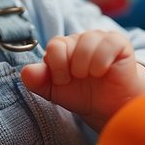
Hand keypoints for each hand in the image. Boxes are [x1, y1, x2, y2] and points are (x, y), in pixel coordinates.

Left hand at [21, 31, 144, 128]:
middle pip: (63, 43)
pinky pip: (106, 44)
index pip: (53, 46)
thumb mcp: (55, 92)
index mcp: (62, 47)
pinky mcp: (118, 41)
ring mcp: (99, 37)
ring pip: (86, 42)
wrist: (110, 107)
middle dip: (70, 69)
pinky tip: (105, 71)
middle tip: (80, 79)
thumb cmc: (83, 96)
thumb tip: (25, 72)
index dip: (57, 67)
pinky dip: (102, 63)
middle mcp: (79, 39)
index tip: (65, 81)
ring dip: (86, 67)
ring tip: (93, 76)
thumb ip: (38, 81)